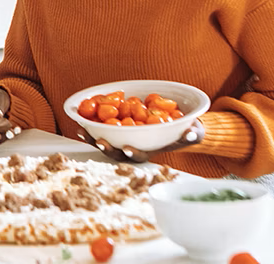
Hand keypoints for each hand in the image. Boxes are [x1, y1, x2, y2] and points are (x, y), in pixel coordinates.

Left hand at [77, 119, 205, 162]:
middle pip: (118, 152)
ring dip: (93, 138)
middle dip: (108, 148)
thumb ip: (192, 134)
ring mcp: (124, 139)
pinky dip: (91, 124)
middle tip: (100, 140)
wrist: (177, 120)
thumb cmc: (185, 130)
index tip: (128, 148)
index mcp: (150, 150)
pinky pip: (101, 128)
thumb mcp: (193, 131)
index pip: (140, 155)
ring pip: (107, 142)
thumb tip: (190, 133)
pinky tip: (80, 118)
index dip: (133, 153)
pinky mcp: (116, 127)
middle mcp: (134, 147)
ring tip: (83, 131)